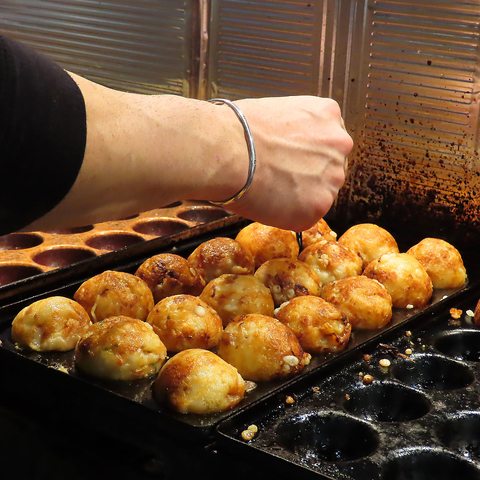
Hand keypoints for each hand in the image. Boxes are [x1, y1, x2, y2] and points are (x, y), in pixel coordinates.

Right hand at [222, 96, 352, 231]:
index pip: (326, 140)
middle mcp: (339, 144)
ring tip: (270, 189)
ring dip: (299, 196)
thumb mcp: (275, 112)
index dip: (304, 153)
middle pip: (328, 167)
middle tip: (280, 178)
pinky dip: (288, 215)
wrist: (230, 152)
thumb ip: (292, 131)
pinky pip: (305, 216)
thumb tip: (283, 147)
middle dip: (307, 175)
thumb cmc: (239, 130)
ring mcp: (333, 177)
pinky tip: (269, 201)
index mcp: (328, 114)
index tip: (289, 160)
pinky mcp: (319, 206)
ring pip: (319, 194)